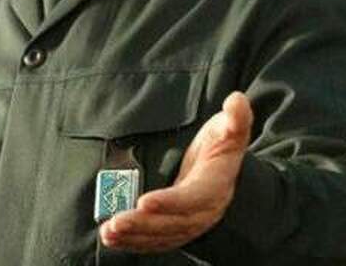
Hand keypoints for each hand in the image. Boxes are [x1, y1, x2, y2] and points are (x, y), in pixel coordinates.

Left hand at [99, 91, 252, 252]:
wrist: (226, 168)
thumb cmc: (223, 143)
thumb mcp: (231, 127)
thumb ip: (236, 117)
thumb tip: (237, 101)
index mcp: (216, 185)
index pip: (193, 197)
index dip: (170, 202)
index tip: (145, 201)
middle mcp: (203, 210)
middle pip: (173, 223)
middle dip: (144, 225)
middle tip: (116, 223)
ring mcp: (190, 223)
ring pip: (162, 236)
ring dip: (134, 237)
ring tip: (108, 233)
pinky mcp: (176, 228)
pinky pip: (155, 241)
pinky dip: (133, 243)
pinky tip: (112, 240)